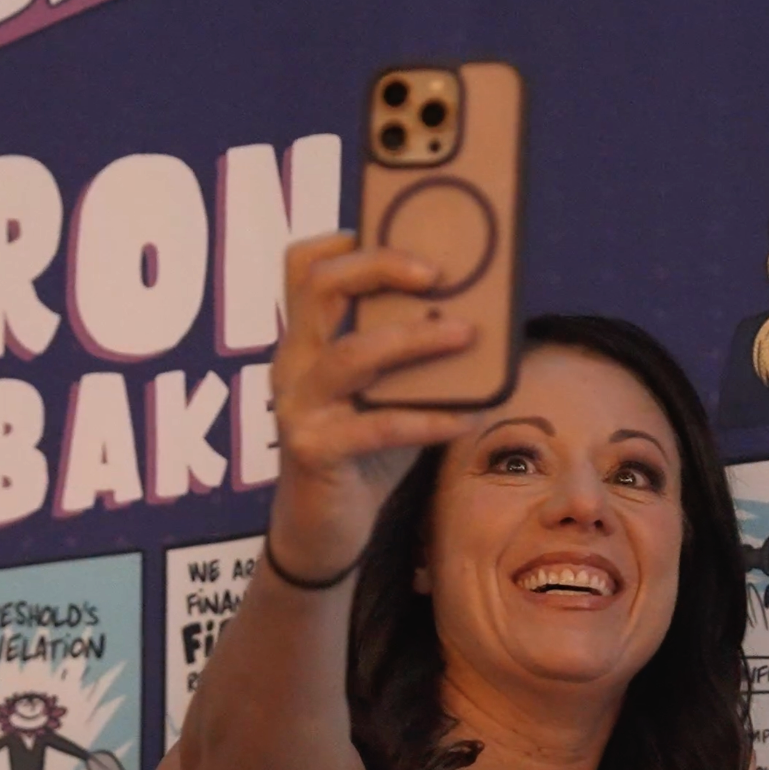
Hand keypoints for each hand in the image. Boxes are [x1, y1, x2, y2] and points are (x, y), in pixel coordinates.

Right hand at [267, 233, 475, 578]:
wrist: (323, 531)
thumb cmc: (362, 456)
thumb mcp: (384, 394)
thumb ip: (409, 359)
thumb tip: (477, 319)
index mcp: (304, 342)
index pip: (303, 267)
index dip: (345, 241)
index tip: (402, 238)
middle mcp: (291, 365)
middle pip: (319, 287)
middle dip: (380, 267)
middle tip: (438, 274)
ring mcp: (297, 407)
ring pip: (350, 354)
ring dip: (414, 340)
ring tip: (465, 336)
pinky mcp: (313, 451)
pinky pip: (377, 427)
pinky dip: (428, 419)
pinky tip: (466, 418)